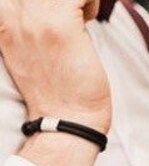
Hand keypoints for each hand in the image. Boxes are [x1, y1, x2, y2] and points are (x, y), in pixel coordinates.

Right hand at [0, 0, 111, 131]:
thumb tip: (51, 1)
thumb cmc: (53, 87)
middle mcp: (11, 11)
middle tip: (73, 13)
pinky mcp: (61, 25)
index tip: (60, 10)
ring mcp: (35, 17)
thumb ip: (28, 17)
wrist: (65, 121)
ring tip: (81, 16)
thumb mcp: (25, 44)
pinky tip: (89, 20)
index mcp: (1, 16)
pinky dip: (90, 1)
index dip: (47, 0)